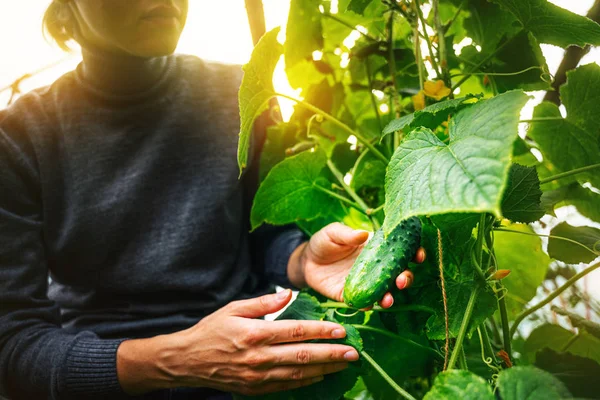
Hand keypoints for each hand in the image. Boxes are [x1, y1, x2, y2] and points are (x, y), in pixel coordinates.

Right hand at [117, 290, 358, 395]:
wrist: (187, 362)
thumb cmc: (211, 331)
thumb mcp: (233, 309)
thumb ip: (262, 302)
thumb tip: (288, 294)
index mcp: (255, 334)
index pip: (296, 331)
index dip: (321, 331)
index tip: (340, 330)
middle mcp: (259, 357)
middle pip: (303, 355)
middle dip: (331, 354)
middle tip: (353, 352)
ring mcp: (258, 376)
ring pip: (299, 373)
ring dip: (325, 369)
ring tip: (344, 364)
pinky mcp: (255, 389)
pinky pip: (287, 386)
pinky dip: (307, 381)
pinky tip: (321, 375)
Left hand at [290, 222, 425, 307]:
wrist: (305, 261)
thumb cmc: (323, 242)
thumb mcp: (333, 233)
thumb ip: (347, 234)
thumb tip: (364, 233)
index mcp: (376, 249)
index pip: (400, 251)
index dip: (413, 252)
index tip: (419, 254)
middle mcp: (376, 268)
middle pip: (398, 275)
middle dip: (406, 278)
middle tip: (403, 280)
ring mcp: (366, 284)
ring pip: (385, 292)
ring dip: (391, 296)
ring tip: (389, 298)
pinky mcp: (352, 296)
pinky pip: (364, 303)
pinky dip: (369, 305)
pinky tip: (371, 305)